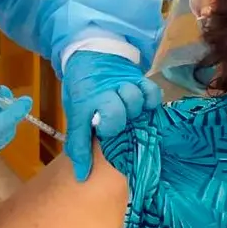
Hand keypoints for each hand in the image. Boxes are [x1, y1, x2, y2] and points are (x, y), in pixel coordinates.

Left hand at [62, 51, 161, 180]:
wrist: (90, 52)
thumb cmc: (83, 88)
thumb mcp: (75, 111)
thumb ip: (79, 141)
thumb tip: (82, 175)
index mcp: (82, 101)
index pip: (80, 128)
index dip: (83, 149)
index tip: (87, 166)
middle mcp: (102, 92)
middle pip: (114, 112)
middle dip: (116, 124)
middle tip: (115, 126)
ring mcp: (121, 83)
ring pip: (134, 100)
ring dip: (133, 110)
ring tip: (130, 114)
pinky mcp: (138, 78)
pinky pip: (150, 92)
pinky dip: (150, 101)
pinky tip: (145, 106)